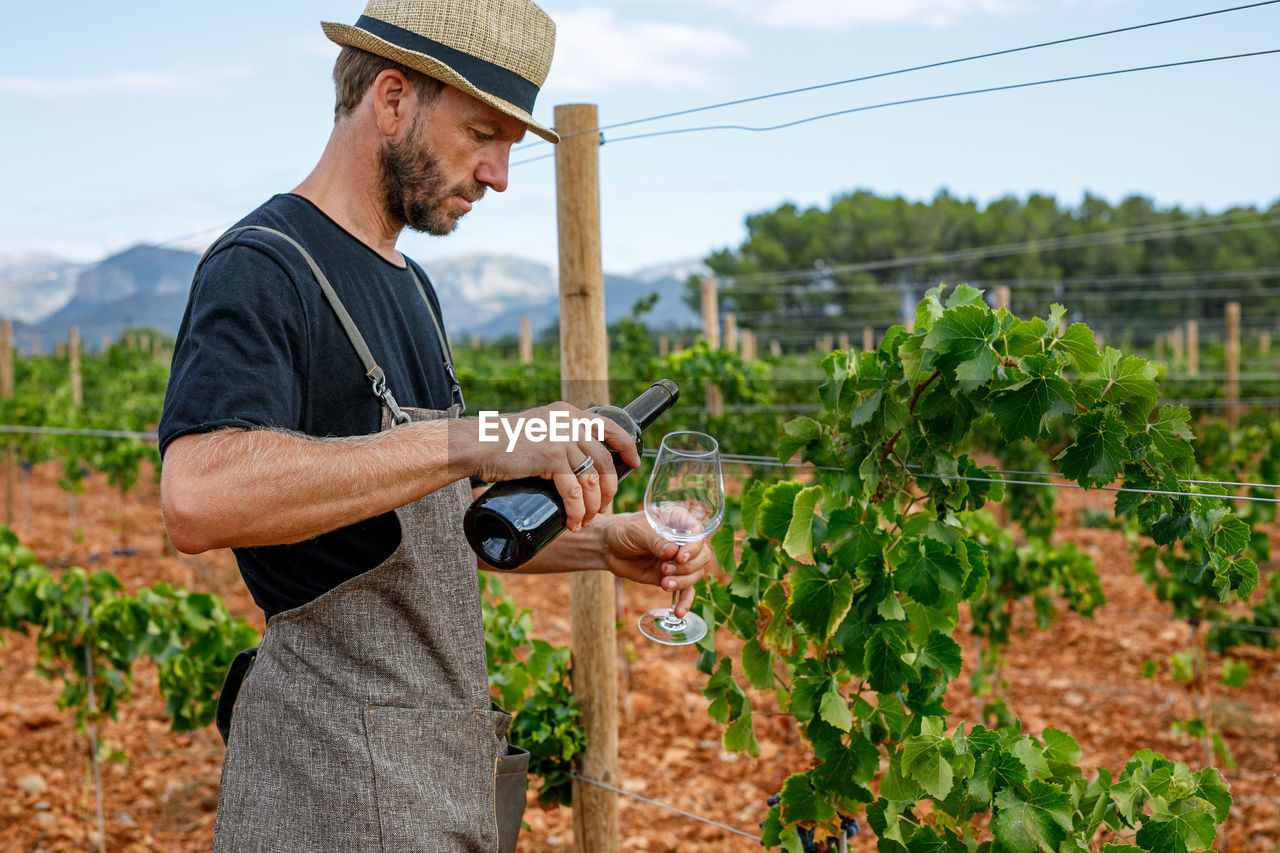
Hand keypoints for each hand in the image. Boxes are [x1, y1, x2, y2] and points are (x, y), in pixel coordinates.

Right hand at [460, 402, 640, 531]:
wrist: (478, 444)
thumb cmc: (503, 442)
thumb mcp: (539, 428)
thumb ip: (557, 434)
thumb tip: (573, 458)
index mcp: (570, 413)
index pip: (611, 427)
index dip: (626, 447)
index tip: (635, 464)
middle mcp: (570, 421)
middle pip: (605, 460)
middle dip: (608, 490)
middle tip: (602, 507)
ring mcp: (561, 438)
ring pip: (592, 479)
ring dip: (592, 505)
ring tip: (586, 519)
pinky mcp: (551, 457)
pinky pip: (574, 490)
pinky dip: (577, 510)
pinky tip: (574, 521)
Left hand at [602, 512, 715, 616]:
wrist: (608, 549)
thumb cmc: (623, 531)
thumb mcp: (636, 531)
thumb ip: (654, 540)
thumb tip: (671, 552)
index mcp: (679, 522)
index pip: (697, 533)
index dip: (694, 547)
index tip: (680, 557)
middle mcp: (683, 542)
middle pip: (702, 556)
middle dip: (687, 567)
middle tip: (665, 569)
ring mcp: (679, 561)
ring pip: (695, 574)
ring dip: (683, 582)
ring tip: (664, 583)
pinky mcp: (672, 577)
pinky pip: (686, 591)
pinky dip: (684, 602)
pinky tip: (678, 612)